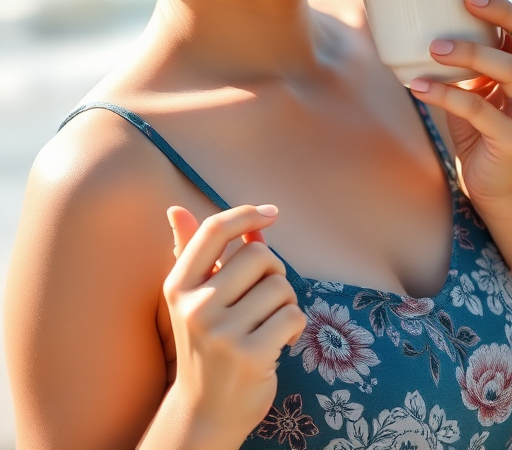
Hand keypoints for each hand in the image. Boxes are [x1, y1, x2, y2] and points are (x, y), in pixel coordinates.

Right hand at [163, 204, 305, 445]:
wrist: (204, 412)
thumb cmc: (205, 344)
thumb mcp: (192, 298)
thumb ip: (194, 252)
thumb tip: (177, 208)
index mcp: (178, 285)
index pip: (214, 230)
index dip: (246, 215)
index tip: (270, 213)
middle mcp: (195, 306)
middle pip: (258, 256)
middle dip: (274, 272)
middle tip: (267, 297)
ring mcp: (222, 333)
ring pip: (280, 286)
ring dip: (287, 302)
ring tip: (271, 322)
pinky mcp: (250, 355)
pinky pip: (293, 316)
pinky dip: (296, 326)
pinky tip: (281, 342)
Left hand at [410, 0, 511, 210]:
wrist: (495, 192)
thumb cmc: (483, 136)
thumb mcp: (477, 96)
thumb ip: (466, 68)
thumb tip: (426, 32)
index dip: (504, 10)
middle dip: (502, 16)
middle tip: (466, 1)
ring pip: (509, 72)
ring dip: (471, 53)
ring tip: (434, 47)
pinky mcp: (510, 141)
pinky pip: (479, 112)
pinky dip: (447, 95)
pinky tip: (420, 87)